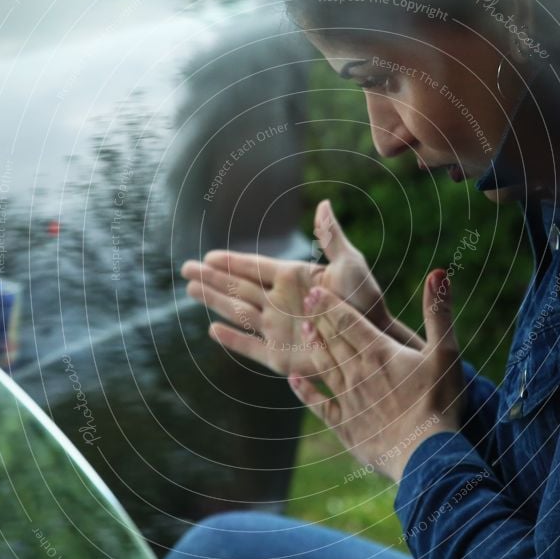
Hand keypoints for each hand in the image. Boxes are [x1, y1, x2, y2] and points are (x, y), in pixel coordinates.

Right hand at [181, 200, 415, 375]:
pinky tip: (213, 330)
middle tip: (185, 268)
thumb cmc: (366, 302)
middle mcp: (280, 302)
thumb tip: (323, 203)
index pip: (254, 267)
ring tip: (190, 290)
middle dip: (212, 278)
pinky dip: (232, 339)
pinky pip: (250, 347)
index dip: (231, 262)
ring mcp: (278, 328)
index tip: (209, 255)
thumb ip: (331, 237)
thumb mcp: (350, 265)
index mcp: (293, 278)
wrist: (374, 340)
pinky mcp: (281, 355)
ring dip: (213, 301)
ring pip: (237, 312)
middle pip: (238, 288)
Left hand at [287, 269, 463, 482]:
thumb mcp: (446, 353)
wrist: (426, 455)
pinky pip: (319, 404)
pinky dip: (305, 391)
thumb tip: (438, 272)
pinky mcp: (344, 426)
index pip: (348, 322)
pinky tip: (292, 381)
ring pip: (324, 366)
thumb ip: (438, 312)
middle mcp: (357, 372)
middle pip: (333, 340)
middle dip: (318, 319)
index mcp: (379, 353)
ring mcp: (348, 399)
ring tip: (303, 330)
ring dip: (313, 347)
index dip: (330, 305)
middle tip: (303, 303)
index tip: (314, 290)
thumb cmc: (439, 402)